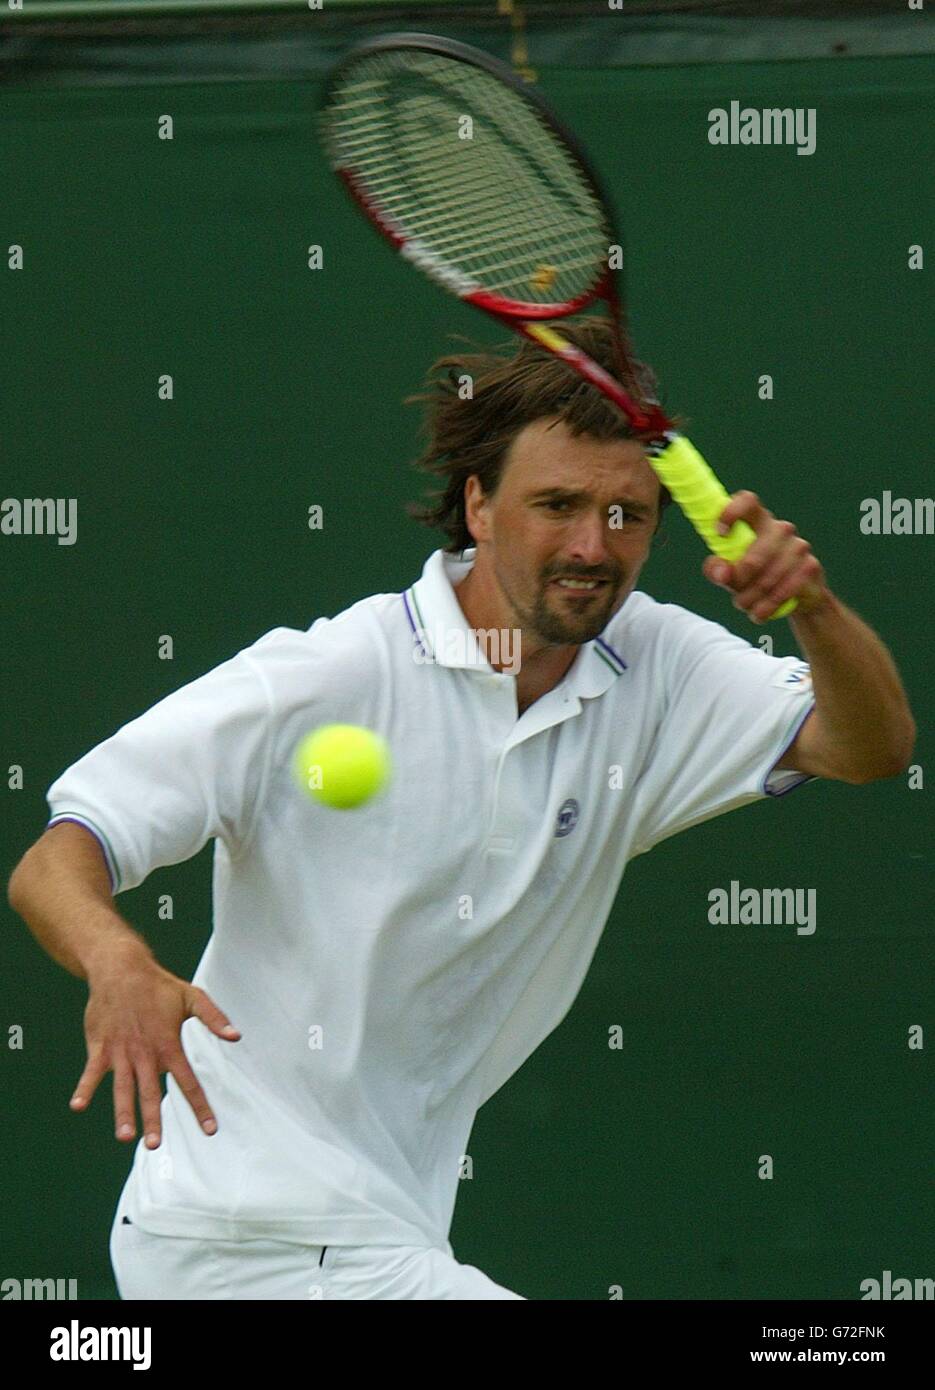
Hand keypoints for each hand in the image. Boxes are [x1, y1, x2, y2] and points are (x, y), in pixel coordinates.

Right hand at [69, 943, 240, 1148]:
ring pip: (122, 1088)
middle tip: (155, 1145)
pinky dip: (84, 1088)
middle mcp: (145, 1053)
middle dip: (153, 1119)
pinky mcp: (100, 1048)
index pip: (188, 1082)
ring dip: (123, 1112)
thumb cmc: (159, 986)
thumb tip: (236, 1036)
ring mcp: (121, 1052)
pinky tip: (78, 1106)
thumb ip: (214, 1018)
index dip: (200, 1107)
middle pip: (151, 1092)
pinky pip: (91, 1072)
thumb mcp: (193, 997)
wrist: (121, 969)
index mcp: (169, 1044)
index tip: (209, 1130)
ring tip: (125, 1137)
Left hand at [703, 491, 827, 621]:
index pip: (747, 501)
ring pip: (768, 578)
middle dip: (741, 582)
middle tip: (735, 597)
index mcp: (758, 521)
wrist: (796, 596)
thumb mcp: (730, 573)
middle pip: (754, 556)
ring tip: (746, 607)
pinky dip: (769, 606)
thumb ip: (717, 569)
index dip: (731, 512)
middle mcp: (780, 529)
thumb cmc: (755, 576)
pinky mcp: (810, 566)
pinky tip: (760, 614)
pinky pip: (784, 590)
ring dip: (752, 599)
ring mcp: (798, 546)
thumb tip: (722, 572)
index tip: (719, 534)